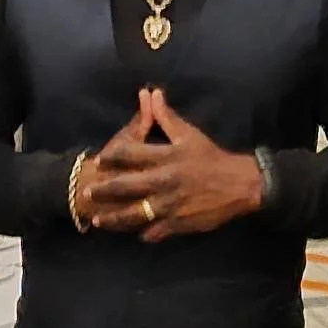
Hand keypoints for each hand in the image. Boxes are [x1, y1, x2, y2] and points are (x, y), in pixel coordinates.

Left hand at [87, 89, 262, 239]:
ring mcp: (169, 204)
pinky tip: (136, 234)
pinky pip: (155, 230)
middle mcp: (163, 181)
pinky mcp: (178, 222)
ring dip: (115, 218)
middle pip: (125, 186)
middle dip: (104, 191)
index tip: (99, 160)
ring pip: (135, 213)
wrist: (240, 185)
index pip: (129, 154)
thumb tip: (151, 93)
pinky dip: (145, 233)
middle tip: (87, 194)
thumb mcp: (189, 135)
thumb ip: (166, 117)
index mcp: (165, 157)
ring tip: (100, 221)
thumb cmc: (212, 157)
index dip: (111, 156)